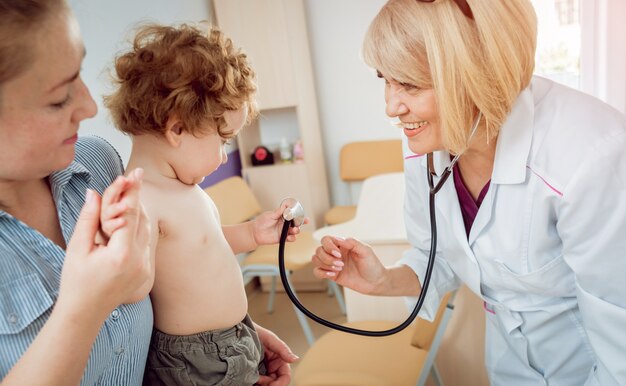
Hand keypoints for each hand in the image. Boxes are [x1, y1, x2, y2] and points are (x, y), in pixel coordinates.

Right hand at [56, 168, 151, 319]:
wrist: (84, 314)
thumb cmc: (76, 282)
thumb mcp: (78, 248)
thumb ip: (89, 218)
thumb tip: (95, 192)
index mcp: (122, 254)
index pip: (131, 214)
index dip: (133, 192)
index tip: (137, 172)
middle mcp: (139, 261)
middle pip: (142, 220)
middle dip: (136, 200)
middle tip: (132, 180)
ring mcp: (145, 268)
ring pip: (147, 231)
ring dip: (138, 214)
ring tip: (129, 197)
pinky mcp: (146, 273)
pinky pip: (146, 244)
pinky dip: (138, 230)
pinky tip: (130, 220)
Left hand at [252, 203, 308, 245]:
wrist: (255, 232)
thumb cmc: (261, 222)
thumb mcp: (270, 215)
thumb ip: (279, 211)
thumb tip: (286, 205)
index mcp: (284, 216)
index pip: (294, 215)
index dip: (300, 215)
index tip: (305, 216)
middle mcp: (286, 224)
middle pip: (297, 223)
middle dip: (302, 223)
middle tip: (302, 222)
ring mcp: (285, 231)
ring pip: (295, 231)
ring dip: (297, 230)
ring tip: (294, 230)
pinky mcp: (283, 238)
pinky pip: (291, 239)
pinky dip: (292, 238)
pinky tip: (289, 237)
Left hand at [254, 323, 298, 385]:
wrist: (241, 331)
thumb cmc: (257, 332)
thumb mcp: (271, 339)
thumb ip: (283, 349)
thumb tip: (295, 359)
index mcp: (279, 361)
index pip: (285, 376)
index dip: (281, 383)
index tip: (273, 385)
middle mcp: (272, 368)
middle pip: (275, 383)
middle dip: (269, 385)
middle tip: (259, 382)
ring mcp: (262, 371)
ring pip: (265, 384)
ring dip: (261, 385)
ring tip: (254, 380)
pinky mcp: (252, 373)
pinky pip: (255, 382)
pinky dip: (253, 383)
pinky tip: (249, 381)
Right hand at [312, 236, 386, 294]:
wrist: (376, 282)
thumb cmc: (372, 265)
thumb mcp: (365, 250)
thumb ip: (352, 242)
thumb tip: (338, 239)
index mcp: (343, 245)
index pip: (326, 240)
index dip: (328, 246)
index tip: (338, 254)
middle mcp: (336, 253)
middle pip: (319, 250)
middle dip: (327, 258)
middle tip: (341, 264)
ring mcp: (333, 264)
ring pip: (316, 259)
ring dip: (325, 264)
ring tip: (338, 269)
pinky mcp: (332, 275)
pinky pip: (317, 271)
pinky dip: (322, 272)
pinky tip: (333, 275)